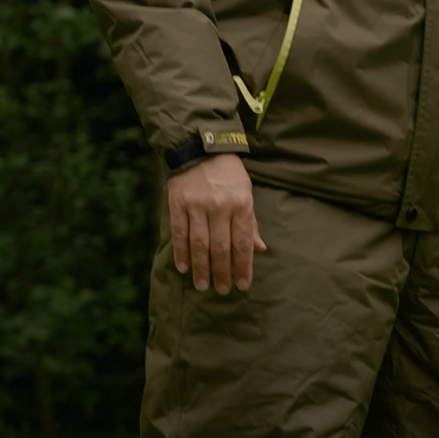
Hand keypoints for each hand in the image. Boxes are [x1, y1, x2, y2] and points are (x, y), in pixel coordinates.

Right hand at [167, 153, 266, 293]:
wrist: (200, 148)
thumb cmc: (228, 174)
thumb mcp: (246, 193)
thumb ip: (251, 222)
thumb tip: (260, 249)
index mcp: (241, 204)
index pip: (242, 243)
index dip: (243, 266)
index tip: (243, 284)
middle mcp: (220, 206)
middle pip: (220, 247)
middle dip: (222, 272)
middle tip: (223, 290)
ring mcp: (197, 206)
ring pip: (199, 244)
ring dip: (201, 268)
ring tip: (202, 285)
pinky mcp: (178, 203)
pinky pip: (179, 233)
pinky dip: (181, 252)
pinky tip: (184, 267)